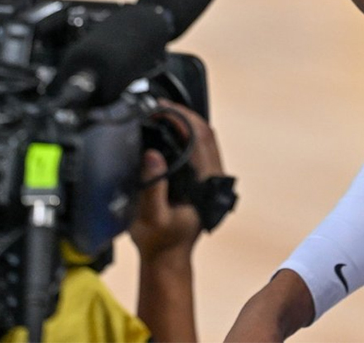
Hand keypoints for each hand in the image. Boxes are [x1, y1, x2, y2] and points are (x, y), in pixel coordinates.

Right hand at [129, 102, 222, 259]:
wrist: (165, 257)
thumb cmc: (159, 240)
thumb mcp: (151, 216)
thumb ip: (153, 186)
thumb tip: (152, 155)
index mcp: (206, 183)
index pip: (200, 137)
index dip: (181, 117)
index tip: (160, 108)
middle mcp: (212, 178)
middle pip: (205, 132)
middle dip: (182, 113)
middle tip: (158, 105)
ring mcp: (209, 177)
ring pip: (203, 137)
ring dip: (184, 121)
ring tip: (160, 112)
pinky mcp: (201, 178)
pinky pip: (198, 146)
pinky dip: (184, 131)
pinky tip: (167, 129)